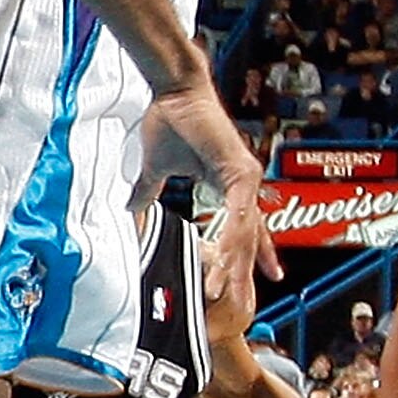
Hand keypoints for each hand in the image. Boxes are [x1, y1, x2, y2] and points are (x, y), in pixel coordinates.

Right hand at [135, 72, 282, 295]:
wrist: (173, 92)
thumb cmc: (169, 121)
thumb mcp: (156, 168)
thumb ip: (148, 190)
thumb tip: (131, 209)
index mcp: (230, 184)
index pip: (247, 226)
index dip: (257, 252)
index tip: (266, 278)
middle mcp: (246, 184)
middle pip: (248, 238)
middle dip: (242, 272)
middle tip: (242, 305)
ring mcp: (247, 178)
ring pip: (243, 232)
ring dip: (231, 264)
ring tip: (221, 291)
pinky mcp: (240, 171)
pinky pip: (238, 214)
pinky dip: (232, 238)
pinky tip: (227, 260)